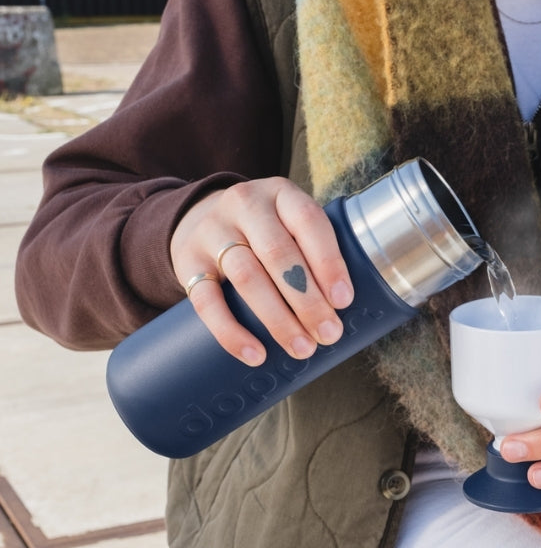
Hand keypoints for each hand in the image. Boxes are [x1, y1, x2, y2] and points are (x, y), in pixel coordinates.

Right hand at [170, 178, 353, 365]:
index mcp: (281, 193)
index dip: (328, 262)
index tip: (344, 300)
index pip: (308, 221)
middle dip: (307, 299)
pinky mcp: (187, 262)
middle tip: (328, 333)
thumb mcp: (290, 221)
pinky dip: (231, 332)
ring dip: (278, 319)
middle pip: (278, 253)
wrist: (200, 218)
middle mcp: (245, 205)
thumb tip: (346, 308)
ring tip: (302, 347)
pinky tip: (255, 354)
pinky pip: (206, 301)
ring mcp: (212, 232)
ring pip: (246, 277)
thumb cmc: (266, 230)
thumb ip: (315, 249)